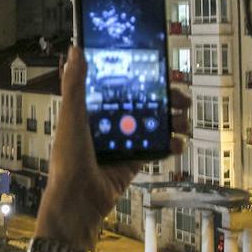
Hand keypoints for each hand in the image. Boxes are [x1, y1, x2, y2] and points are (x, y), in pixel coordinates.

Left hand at [36, 46, 188, 250]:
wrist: (78, 201)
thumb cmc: (69, 159)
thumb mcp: (71, 117)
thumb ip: (75, 85)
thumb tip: (76, 51)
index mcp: (90, 110)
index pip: (117, 86)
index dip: (136, 76)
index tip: (155, 68)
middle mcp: (107, 124)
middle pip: (140, 104)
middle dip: (163, 99)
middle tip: (180, 96)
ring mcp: (121, 143)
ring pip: (151, 125)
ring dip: (170, 121)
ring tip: (182, 122)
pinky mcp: (131, 162)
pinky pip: (154, 149)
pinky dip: (168, 145)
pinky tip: (176, 143)